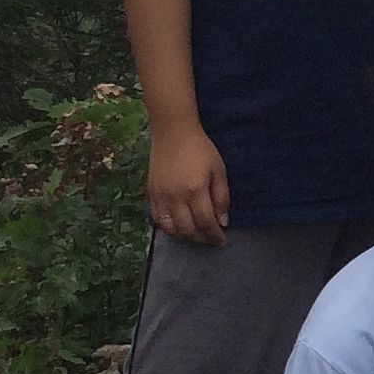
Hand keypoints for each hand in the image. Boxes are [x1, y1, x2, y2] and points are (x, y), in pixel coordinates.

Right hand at [146, 122, 228, 245]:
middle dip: (201, 239)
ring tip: (196, 235)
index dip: (214, 235)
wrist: (173, 134)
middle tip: (211, 240)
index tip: (222, 240)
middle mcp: (175, 198)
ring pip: (171, 229)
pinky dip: (169, 229)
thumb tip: (223, 222)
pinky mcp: (150, 195)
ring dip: (185, 237)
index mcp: (195, 191)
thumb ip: (221, 197)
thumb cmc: (200, 149)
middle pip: (188, 230)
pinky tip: (178, 228)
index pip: (206, 222)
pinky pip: (157, 220)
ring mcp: (160, 198)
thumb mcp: (219, 170)